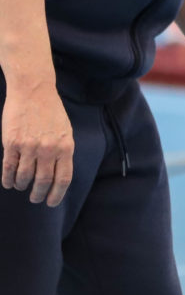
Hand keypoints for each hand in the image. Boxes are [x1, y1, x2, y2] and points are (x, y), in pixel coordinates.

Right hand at [1, 81, 74, 205]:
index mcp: (66, 147)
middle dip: (39, 194)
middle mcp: (49, 149)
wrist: (33, 91)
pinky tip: (8, 183)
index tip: (51, 203)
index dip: (57, 194)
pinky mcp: (12, 144)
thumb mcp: (65, 131)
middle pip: (43, 181)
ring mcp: (29, 147)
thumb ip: (62, 152)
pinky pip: (9, 168)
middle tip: (35, 198)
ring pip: (24, 177)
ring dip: (22, 185)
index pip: (63, 178)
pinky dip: (8, 179)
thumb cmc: (51, 112)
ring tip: (21, 186)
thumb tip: (59, 174)